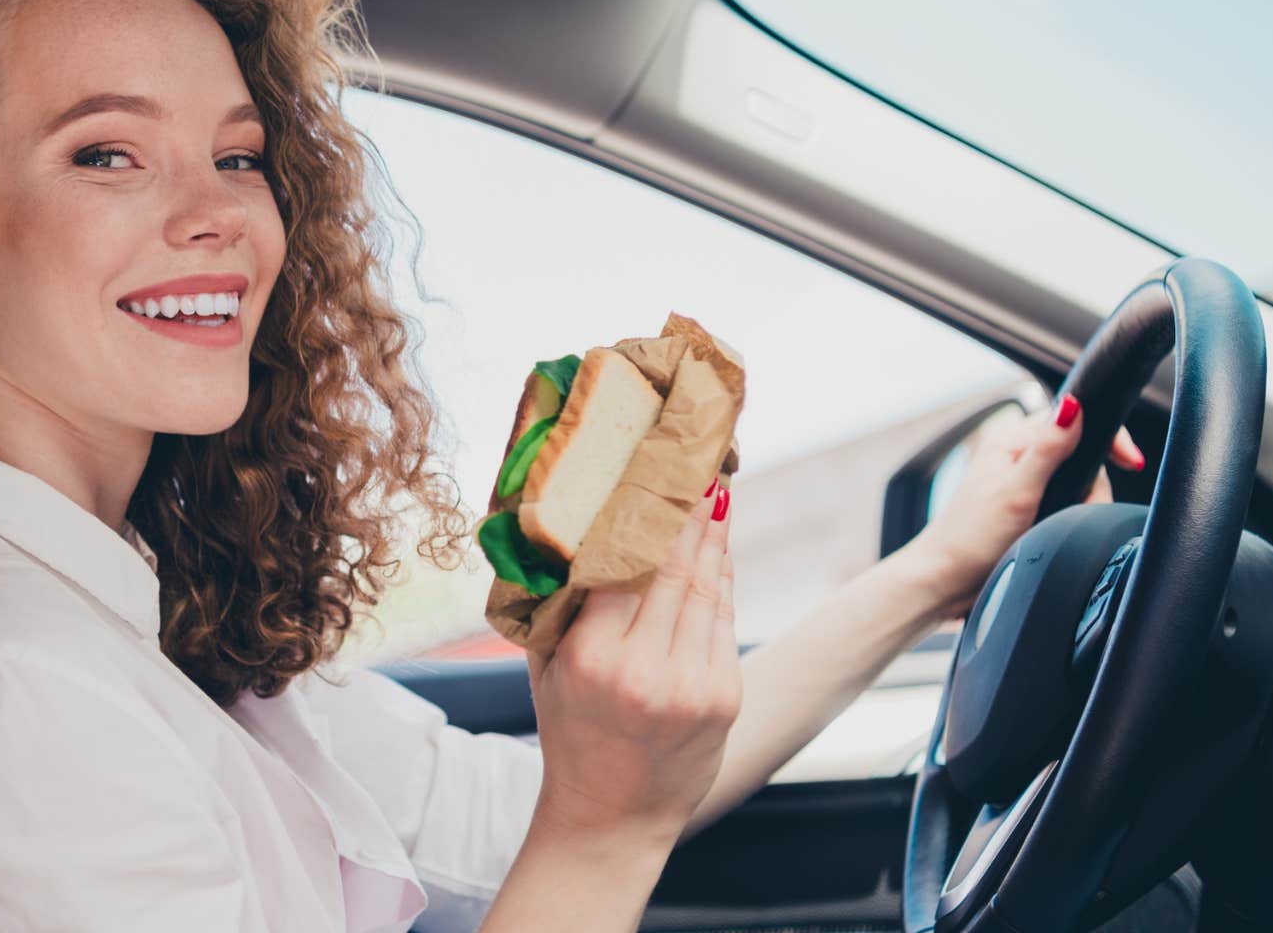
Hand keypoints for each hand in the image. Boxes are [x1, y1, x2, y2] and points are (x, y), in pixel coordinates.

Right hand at [525, 484, 742, 844]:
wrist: (614, 813)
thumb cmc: (570, 729)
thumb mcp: (547, 665)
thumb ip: (559, 601)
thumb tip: (577, 522)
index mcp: (593, 659)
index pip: (622, 564)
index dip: (640, 511)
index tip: (648, 467)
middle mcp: (646, 671)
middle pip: (672, 566)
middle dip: (685, 509)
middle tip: (693, 459)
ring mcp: (693, 685)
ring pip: (706, 586)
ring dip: (711, 534)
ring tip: (712, 490)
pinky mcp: (725, 695)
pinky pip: (723, 619)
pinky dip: (720, 578)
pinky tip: (717, 546)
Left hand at [910, 394, 1145, 617]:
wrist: (945, 582)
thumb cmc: (969, 539)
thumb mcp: (1017, 493)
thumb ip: (1048, 450)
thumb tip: (1075, 406)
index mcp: (1011, 442)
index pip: (1072, 420)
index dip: (1107, 438)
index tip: (1131, 462)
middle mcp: (1016, 457)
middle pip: (1081, 456)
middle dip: (1092, 486)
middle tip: (1081, 512)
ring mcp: (1021, 483)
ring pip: (1077, 483)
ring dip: (1081, 507)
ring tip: (1059, 529)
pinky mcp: (1025, 508)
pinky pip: (1065, 504)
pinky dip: (1071, 518)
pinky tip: (1057, 533)